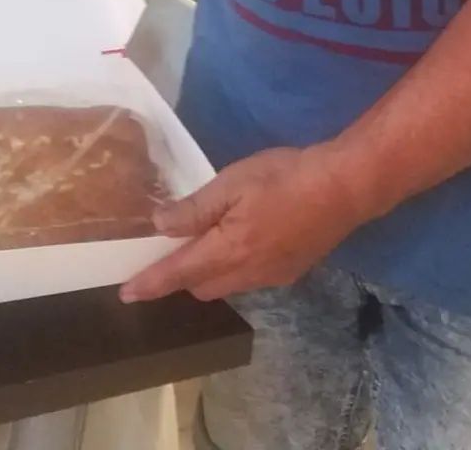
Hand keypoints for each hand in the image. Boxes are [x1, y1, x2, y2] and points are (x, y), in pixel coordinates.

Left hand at [120, 145, 366, 303]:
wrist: (344, 188)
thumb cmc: (283, 177)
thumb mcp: (232, 182)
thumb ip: (195, 209)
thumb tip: (159, 226)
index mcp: (228, 251)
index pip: (179, 274)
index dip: (150, 283)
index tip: (125, 294)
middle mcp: (248, 274)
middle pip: (201, 287)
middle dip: (180, 277)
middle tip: (164, 253)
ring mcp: (272, 277)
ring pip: (227, 285)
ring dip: (208, 272)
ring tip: (200, 245)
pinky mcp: (291, 272)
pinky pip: (249, 280)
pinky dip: (233, 268)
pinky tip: (239, 242)